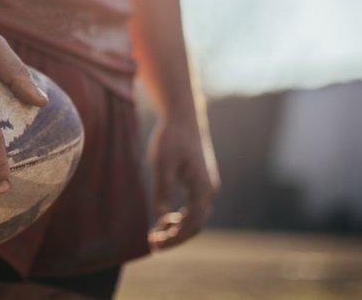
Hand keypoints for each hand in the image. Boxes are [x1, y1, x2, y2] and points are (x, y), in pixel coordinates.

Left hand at [147, 115, 219, 249]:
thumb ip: (163, 189)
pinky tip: (164, 219)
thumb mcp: (162, 163)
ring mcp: (206, 187)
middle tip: (152, 244)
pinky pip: (193, 208)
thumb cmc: (171, 138)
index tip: (155, 244)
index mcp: (202, 188)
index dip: (175, 239)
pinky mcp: (199, 182)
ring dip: (177, 229)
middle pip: (196, 225)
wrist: (183, 117)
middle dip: (175, 238)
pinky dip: (180, 218)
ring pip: (195, 218)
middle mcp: (208, 190)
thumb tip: (162, 216)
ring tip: (155, 234)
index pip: (193, 224)